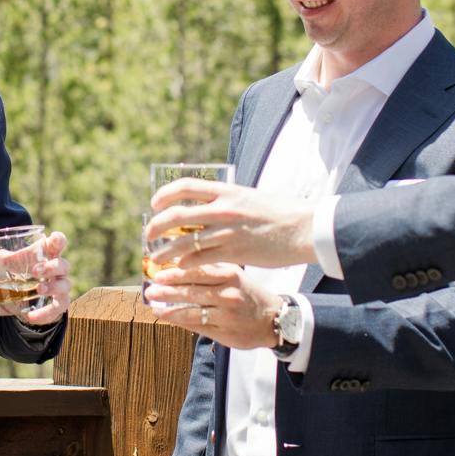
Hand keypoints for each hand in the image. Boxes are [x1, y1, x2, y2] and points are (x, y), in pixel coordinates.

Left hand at [20, 232, 71, 324]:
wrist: (27, 296)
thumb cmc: (21, 271)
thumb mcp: (7, 263)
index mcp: (47, 254)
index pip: (58, 243)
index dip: (59, 240)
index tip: (54, 240)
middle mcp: (57, 270)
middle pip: (63, 265)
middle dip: (51, 267)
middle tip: (35, 271)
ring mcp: (60, 287)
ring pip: (65, 285)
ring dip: (52, 287)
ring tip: (38, 290)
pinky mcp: (58, 304)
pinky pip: (58, 309)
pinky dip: (45, 313)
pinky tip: (31, 316)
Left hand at [143, 262, 280, 348]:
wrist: (273, 318)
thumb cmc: (247, 292)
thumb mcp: (234, 274)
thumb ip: (209, 268)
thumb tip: (177, 261)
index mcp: (230, 274)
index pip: (198, 271)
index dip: (175, 273)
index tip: (157, 272)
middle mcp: (228, 293)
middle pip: (192, 291)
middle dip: (168, 291)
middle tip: (150, 290)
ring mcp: (226, 314)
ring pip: (191, 310)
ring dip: (168, 308)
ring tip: (152, 305)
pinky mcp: (224, 331)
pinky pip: (196, 325)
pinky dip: (178, 320)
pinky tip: (165, 316)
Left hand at [146, 180, 313, 270]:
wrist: (305, 228)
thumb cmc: (281, 212)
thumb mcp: (250, 197)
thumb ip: (229, 200)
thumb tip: (209, 203)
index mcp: (227, 191)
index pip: (186, 186)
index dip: (165, 194)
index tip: (155, 204)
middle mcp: (224, 209)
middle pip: (177, 215)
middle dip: (157, 226)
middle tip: (149, 236)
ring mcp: (228, 231)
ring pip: (185, 242)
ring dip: (166, 252)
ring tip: (156, 259)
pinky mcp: (235, 252)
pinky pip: (201, 259)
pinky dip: (186, 264)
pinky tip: (180, 269)